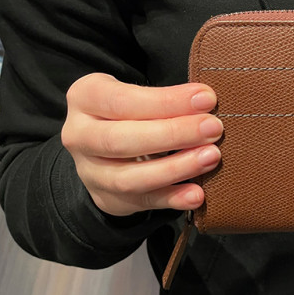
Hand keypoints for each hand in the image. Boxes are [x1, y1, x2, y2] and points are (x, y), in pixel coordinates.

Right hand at [61, 73, 222, 216]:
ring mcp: (90, 172)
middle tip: (213, 129)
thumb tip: (207, 101)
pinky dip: (172, 198)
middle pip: (121, 140)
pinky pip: (142, 201)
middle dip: (173, 134)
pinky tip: (197, 194)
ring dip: (175, 169)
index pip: (124, 101)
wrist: (105, 144)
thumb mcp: (138, 93)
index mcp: (85, 98)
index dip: (168, 101)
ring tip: (211, 157)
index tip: (207, 99)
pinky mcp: (107, 198)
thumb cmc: (132, 110)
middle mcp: (79, 136)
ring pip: (129, 177)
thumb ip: (166, 98)